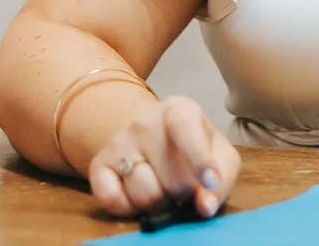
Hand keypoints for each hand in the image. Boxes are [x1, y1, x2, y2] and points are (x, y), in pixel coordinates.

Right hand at [85, 95, 241, 219]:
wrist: (152, 140)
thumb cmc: (193, 150)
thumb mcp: (219, 157)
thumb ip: (220, 180)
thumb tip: (205, 206)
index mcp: (179, 109)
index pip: (184, 125)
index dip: (199, 157)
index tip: (210, 182)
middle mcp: (144, 120)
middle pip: (171, 174)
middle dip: (183, 191)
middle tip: (184, 185)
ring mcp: (118, 141)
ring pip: (144, 190)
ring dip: (158, 201)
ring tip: (162, 187)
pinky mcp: (99, 164)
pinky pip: (112, 199)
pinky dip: (128, 208)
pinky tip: (138, 195)